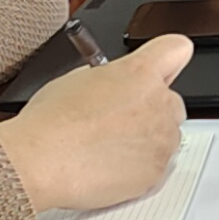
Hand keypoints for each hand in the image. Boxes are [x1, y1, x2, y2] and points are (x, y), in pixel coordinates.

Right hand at [0, 34, 189, 213]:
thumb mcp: (76, 79)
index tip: (161, 70)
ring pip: (166, 136)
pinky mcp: (157, 171)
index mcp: (140, 72)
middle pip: (172, 101)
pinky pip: (156, 167)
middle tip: (119, 122)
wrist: (41, 161)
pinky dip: (138, 169)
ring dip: (146, 141)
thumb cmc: (50, 122)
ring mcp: (162, 139)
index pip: (177, 48)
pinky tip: (108, 168)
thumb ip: (109, 78)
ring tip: (107, 149)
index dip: (167, 59)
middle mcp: (159, 102)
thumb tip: (113, 84)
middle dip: (151, 111)